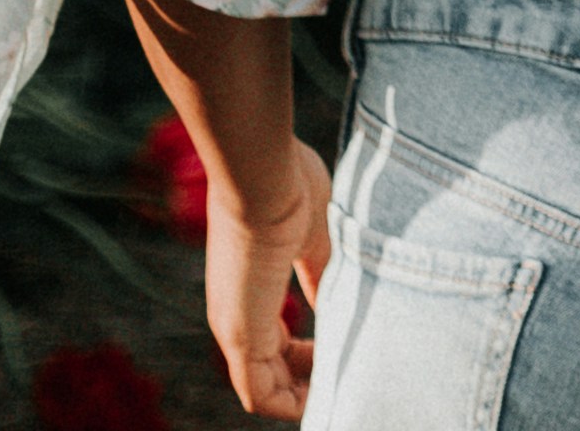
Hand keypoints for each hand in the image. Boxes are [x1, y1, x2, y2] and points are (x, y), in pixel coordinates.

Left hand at [200, 138, 329, 418]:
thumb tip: (334, 304)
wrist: (262, 176)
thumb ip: (321, 277)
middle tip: (345, 375)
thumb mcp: (315, 240)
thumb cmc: (289, 189)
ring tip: (339, 388)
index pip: (274, 345)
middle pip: (269, 374)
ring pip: (263, 389)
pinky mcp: (238, 334)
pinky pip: (258, 392)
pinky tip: (321, 394)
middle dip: (307, 382)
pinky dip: (288, 403)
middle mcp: (236, 318)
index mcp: (252, 293)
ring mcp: (234, 328)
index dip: (308, 357)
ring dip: (300, 397)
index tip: (340, 351)